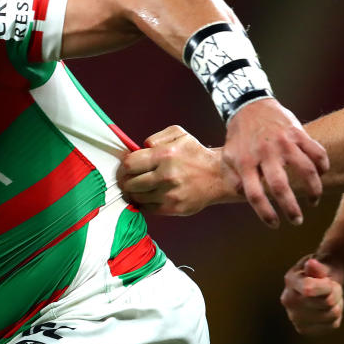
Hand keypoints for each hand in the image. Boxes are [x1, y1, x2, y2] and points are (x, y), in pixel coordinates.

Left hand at [117, 125, 240, 215]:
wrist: (220, 176)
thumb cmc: (196, 154)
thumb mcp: (178, 134)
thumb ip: (155, 138)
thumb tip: (138, 149)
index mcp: (165, 155)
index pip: (130, 164)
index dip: (123, 167)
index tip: (125, 168)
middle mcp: (166, 175)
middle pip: (130, 183)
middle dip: (126, 181)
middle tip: (127, 179)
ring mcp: (169, 194)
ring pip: (136, 197)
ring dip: (134, 193)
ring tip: (138, 188)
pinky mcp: (173, 208)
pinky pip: (147, 208)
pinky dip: (143, 203)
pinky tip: (147, 196)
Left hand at [224, 99, 328, 227]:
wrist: (249, 106)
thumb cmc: (238, 137)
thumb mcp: (227, 157)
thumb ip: (234, 178)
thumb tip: (244, 197)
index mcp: (245, 162)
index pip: (254, 194)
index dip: (265, 212)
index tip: (274, 224)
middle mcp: (265, 154)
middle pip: (280, 186)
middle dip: (291, 208)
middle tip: (297, 221)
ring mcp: (283, 142)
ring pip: (305, 170)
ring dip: (313, 189)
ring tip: (313, 201)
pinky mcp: (297, 132)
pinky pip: (317, 151)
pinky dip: (323, 165)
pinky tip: (322, 174)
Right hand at [280, 255, 343, 334]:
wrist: (322, 286)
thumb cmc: (324, 271)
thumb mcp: (324, 263)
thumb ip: (319, 266)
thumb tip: (311, 264)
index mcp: (291, 280)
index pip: (310, 289)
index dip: (327, 286)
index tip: (329, 280)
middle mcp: (288, 300)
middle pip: (327, 302)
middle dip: (335, 293)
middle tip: (331, 287)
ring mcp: (294, 317)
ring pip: (332, 314)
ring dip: (337, 305)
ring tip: (329, 297)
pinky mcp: (303, 329)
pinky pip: (332, 325)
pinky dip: (335, 317)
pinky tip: (326, 309)